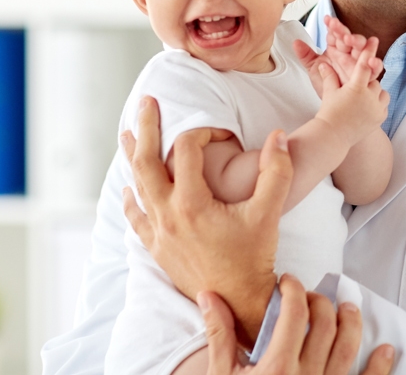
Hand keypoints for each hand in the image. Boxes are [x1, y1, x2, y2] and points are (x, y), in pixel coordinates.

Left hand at [121, 96, 291, 345]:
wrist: (238, 302)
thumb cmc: (254, 256)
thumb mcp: (269, 212)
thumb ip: (276, 170)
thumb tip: (279, 136)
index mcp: (191, 203)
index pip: (186, 150)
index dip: (205, 132)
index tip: (225, 136)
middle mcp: (168, 216)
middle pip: (147, 162)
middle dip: (147, 128)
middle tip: (146, 102)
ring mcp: (159, 233)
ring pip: (138, 186)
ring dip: (133, 156)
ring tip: (126, 133)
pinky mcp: (157, 249)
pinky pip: (136, 217)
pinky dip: (131, 199)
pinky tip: (128, 189)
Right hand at [200, 274, 394, 374]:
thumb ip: (219, 335)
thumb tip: (208, 295)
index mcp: (277, 367)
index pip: (294, 311)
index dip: (293, 288)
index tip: (287, 283)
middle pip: (324, 323)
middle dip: (319, 301)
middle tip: (309, 296)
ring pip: (348, 348)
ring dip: (350, 322)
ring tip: (347, 308)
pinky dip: (379, 367)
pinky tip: (386, 350)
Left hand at [293, 16, 382, 96]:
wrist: (335, 104)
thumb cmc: (328, 84)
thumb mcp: (314, 69)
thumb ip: (306, 55)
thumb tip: (295, 42)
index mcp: (337, 49)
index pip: (335, 34)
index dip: (333, 26)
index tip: (327, 20)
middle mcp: (349, 54)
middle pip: (350, 38)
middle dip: (344, 32)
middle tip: (337, 28)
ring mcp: (360, 63)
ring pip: (363, 48)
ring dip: (359, 42)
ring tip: (350, 39)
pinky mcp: (368, 76)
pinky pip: (375, 68)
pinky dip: (376, 63)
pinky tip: (372, 60)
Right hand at [315, 46, 389, 148]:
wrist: (334, 136)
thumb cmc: (329, 113)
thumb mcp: (329, 92)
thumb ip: (329, 76)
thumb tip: (323, 63)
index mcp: (356, 87)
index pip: (364, 64)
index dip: (368, 51)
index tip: (374, 39)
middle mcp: (369, 96)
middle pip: (373, 80)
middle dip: (366, 82)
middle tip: (358, 85)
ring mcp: (376, 108)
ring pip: (381, 92)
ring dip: (374, 92)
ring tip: (364, 96)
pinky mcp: (380, 118)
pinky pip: (383, 106)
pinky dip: (377, 104)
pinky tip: (368, 106)